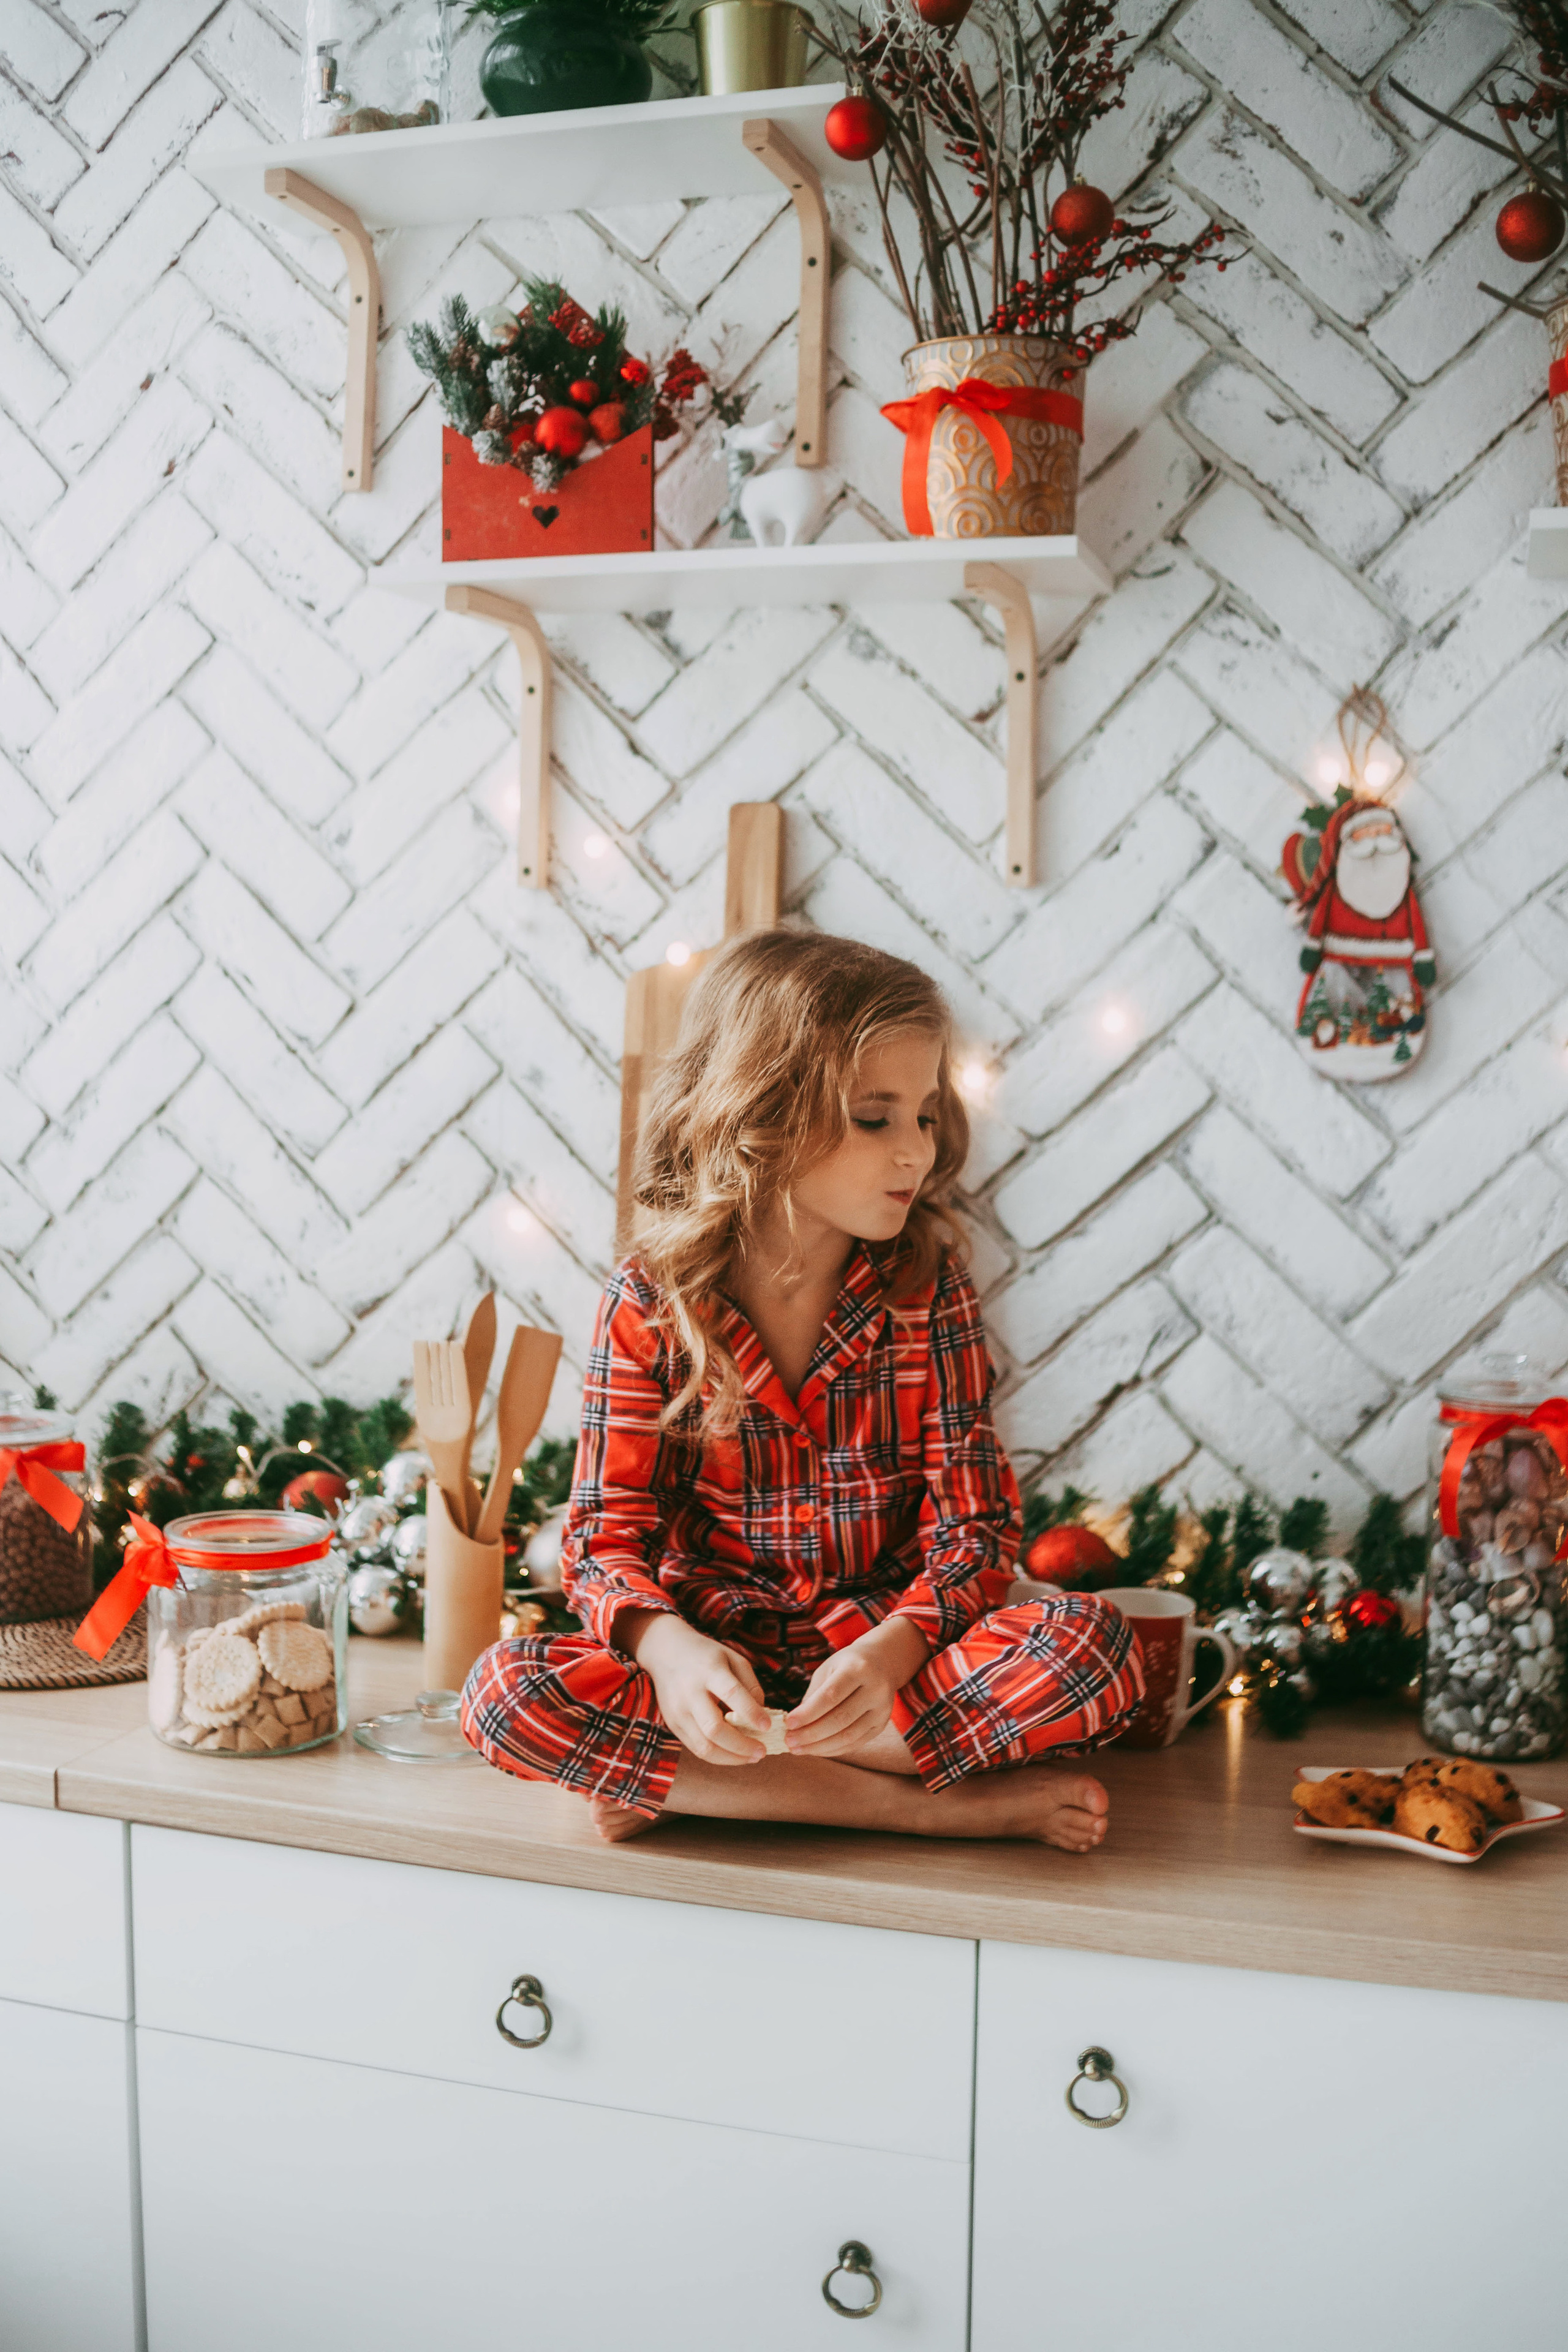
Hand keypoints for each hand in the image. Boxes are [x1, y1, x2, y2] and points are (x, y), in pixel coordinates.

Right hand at [626, 1612, 771, 1765]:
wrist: (665, 1652)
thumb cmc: (706, 1655)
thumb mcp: (733, 1658)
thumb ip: (751, 1686)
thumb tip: (761, 1717)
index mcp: (710, 1671)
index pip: (732, 1693)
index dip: (751, 1712)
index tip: (767, 1726)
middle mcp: (690, 1693)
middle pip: (714, 1729)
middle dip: (741, 1746)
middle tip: (762, 1751)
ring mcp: (678, 1711)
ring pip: (704, 1746)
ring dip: (731, 1758)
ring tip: (751, 1757)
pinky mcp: (672, 1724)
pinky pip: (696, 1748)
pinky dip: (718, 1756)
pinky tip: (734, 1753)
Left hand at [785, 1618, 929, 1759]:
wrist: (881, 1663)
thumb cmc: (847, 1665)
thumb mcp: (828, 1669)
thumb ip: (813, 1695)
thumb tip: (794, 1725)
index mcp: (858, 1669)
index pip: (831, 1696)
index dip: (808, 1713)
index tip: (788, 1723)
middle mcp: (875, 1689)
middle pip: (840, 1719)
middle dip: (811, 1734)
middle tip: (789, 1741)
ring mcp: (882, 1709)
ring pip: (848, 1736)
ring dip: (819, 1747)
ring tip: (798, 1748)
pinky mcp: (881, 1725)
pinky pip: (855, 1743)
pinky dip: (833, 1749)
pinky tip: (815, 1749)